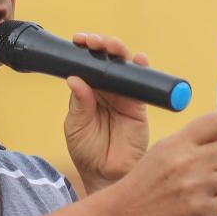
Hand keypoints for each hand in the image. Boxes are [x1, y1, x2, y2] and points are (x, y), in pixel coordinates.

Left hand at [64, 33, 149, 192]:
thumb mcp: (76, 127)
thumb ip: (79, 105)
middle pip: (105, 60)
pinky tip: (138, 59)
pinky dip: (142, 69)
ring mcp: (123, 96)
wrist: (105, 175)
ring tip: (113, 46)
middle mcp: (105, 90)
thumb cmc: (87, 153)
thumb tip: (74, 79)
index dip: (83, 50)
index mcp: (86, 92)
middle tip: (94, 42)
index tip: (78, 40)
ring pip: (123, 67)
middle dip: (101, 46)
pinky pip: (142, 84)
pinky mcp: (139, 105)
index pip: (85, 64)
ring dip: (120, 52)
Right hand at [106, 109, 216, 215]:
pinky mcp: (200, 210)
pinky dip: (213, 206)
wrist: (125, 214)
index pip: (215, 122)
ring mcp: (196, 187)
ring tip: (206, 188)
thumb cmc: (143, 183)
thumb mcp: (161, 152)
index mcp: (177, 144)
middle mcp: (188, 162)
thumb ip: (189, 144)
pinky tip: (196, 206)